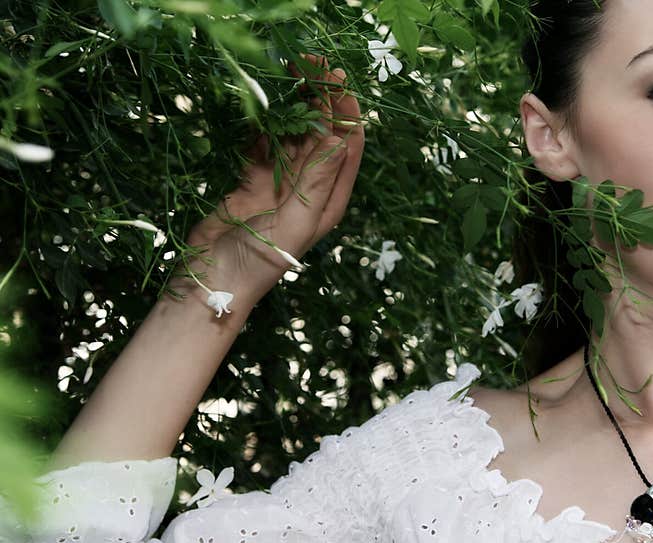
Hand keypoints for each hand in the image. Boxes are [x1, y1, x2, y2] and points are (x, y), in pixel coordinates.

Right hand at [172, 54, 364, 308]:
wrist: (213, 279)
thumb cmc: (260, 259)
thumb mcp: (297, 219)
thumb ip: (317, 179)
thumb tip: (342, 137)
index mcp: (329, 200)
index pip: (347, 145)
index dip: (346, 111)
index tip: (336, 79)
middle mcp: (310, 189)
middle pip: (322, 134)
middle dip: (320, 99)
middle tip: (309, 63)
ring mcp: (281, 183)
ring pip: (293, 135)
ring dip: (292, 106)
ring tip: (286, 71)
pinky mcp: (253, 181)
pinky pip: (263, 144)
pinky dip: (263, 125)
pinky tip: (261, 103)